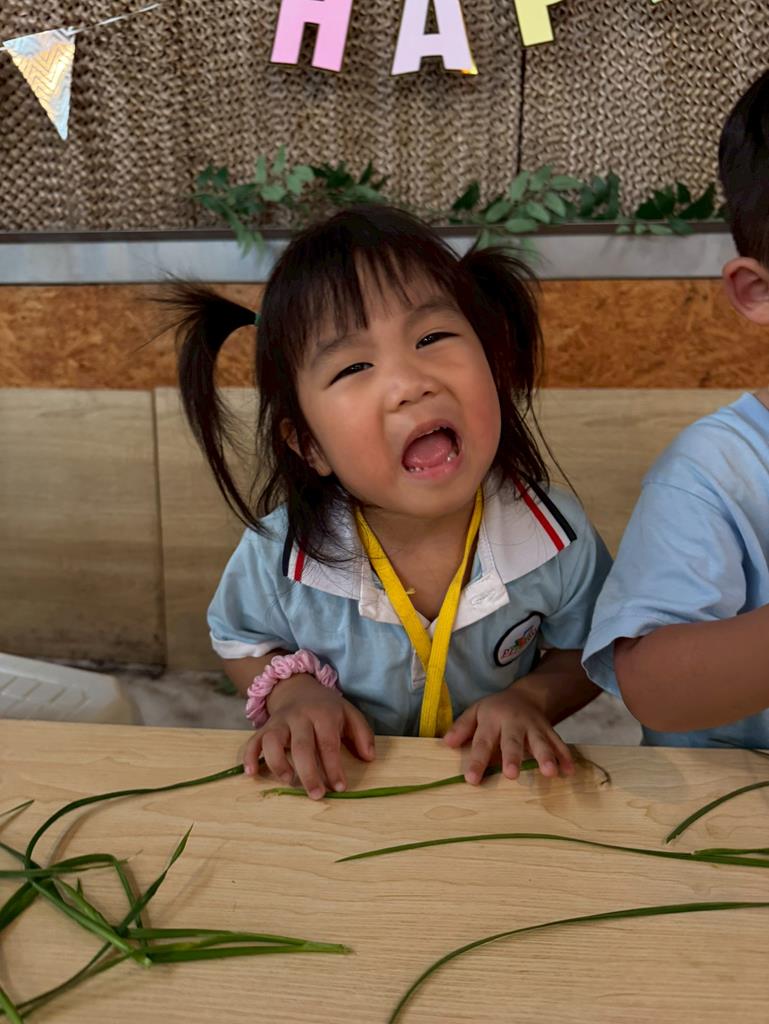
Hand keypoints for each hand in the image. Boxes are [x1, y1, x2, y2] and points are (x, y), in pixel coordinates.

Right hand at [242, 674, 374, 799]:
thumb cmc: (327, 708)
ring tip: (287, 781)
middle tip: (316, 795)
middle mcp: (299, 716)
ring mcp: (279, 721)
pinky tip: (251, 773)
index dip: (334, 766)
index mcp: (323, 714)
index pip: (328, 743)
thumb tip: (369, 757)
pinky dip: (249, 756)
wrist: (298, 688)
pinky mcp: (265, 728)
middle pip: (301, 745)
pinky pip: (253, 741)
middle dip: (308, 772)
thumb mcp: (350, 713)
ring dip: (277, 763)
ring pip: (273, 741)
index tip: (340, 787)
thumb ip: (362, 734)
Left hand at [442, 687, 573, 784]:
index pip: (482, 741)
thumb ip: (462, 727)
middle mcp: (514, 722)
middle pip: (513, 741)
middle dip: (513, 757)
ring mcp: (534, 727)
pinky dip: (565, 757)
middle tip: (511, 775)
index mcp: (492, 718)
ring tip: (549, 773)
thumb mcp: (475, 711)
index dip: (477, 761)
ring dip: (546, 756)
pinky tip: (569, 772)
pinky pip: (559, 743)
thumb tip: (447, 743)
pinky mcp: (549, 731)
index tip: (472, 780)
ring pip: (540, 741)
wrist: (526, 695)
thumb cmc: (495, 709)